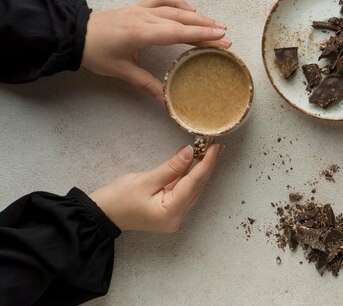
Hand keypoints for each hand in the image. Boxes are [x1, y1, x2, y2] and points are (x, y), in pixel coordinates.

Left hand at [81, 0, 231, 106]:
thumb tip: (165, 101)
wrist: (74, 34)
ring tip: (215, 24)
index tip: (220, 38)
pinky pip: (162, 0)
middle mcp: (144, 18)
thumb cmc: (96, 52)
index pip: (178, 33)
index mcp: (141, 33)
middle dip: (206, 28)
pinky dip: (178, 2)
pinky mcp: (137, 8)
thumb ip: (146, 84)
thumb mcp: (121, 71)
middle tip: (226, 36)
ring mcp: (141, 10)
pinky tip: (190, 8)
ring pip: (175, 9)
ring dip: (197, 16)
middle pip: (182, 20)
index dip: (201, 36)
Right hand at [89, 144, 223, 232]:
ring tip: (209, 152)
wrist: (103, 215)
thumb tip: (190, 152)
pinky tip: (194, 164)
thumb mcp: (145, 180)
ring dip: (199, 171)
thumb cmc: (118, 199)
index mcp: (171, 212)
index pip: (194, 183)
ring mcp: (174, 217)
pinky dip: (188, 177)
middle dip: (206, 166)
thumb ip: (171, 167)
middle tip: (217, 147)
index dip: (207, 164)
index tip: (217, 148)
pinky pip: (184, 192)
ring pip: (192, 189)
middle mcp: (177, 218)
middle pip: (196, 187)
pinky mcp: (170, 212)